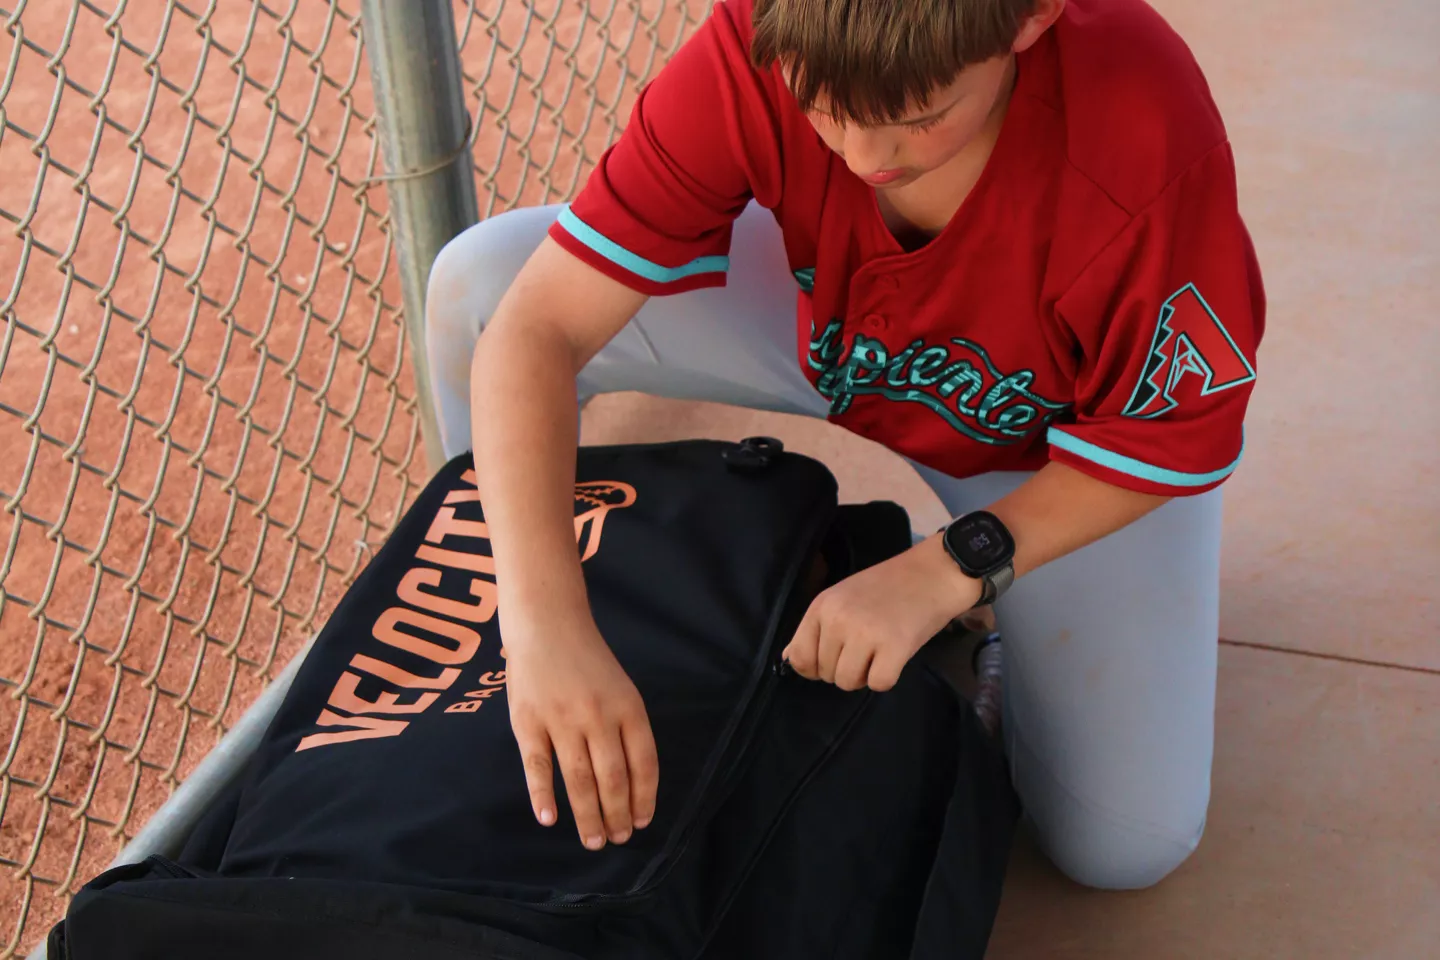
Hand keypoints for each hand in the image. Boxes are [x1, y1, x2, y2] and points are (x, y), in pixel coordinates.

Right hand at [504, 612, 658, 849]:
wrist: (547, 624)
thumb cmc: (587, 660)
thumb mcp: (621, 688)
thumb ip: (627, 728)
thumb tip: (633, 781)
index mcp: (628, 707)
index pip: (644, 763)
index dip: (645, 797)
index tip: (641, 822)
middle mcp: (599, 716)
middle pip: (613, 778)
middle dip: (617, 816)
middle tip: (617, 839)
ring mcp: (562, 720)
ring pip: (579, 780)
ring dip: (588, 816)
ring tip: (594, 841)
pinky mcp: (528, 723)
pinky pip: (538, 767)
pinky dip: (543, 796)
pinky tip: (549, 819)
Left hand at [782, 534, 981, 691]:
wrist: (933, 573)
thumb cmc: (887, 586)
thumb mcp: (842, 598)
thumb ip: (815, 629)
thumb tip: (789, 660)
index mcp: (822, 606)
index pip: (798, 657)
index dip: (814, 668)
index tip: (834, 659)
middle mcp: (838, 619)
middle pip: (826, 673)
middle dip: (845, 668)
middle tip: (867, 647)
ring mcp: (866, 633)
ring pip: (848, 682)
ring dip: (864, 676)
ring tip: (879, 652)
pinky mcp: (895, 647)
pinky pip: (878, 684)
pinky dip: (887, 678)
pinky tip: (894, 656)